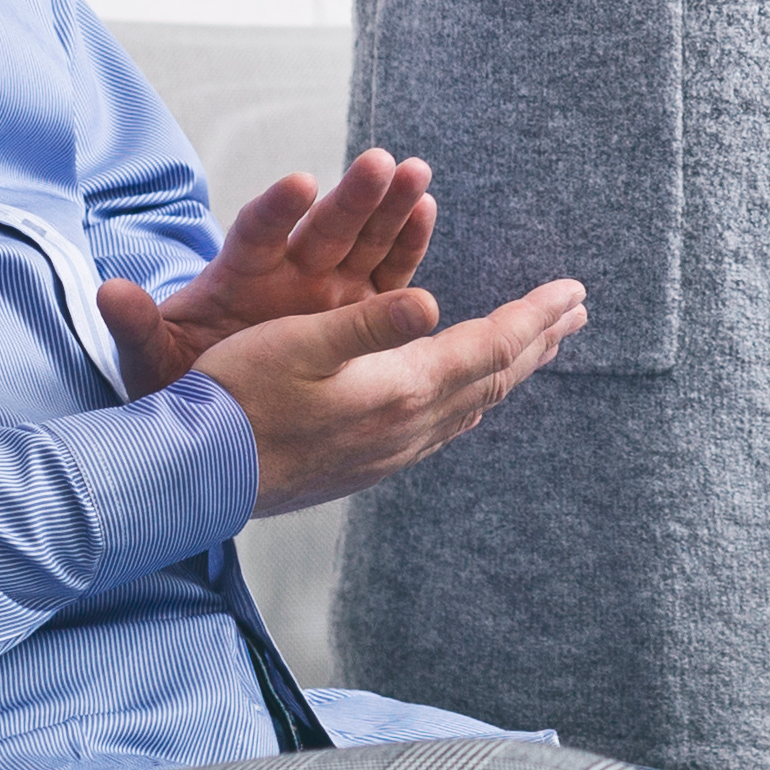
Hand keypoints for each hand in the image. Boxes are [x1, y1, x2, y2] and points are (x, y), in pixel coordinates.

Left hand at [101, 148, 439, 396]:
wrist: (217, 413)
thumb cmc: (179, 380)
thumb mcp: (151, 359)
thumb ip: (136, 327)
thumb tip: (110, 292)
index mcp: (237, 277)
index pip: (257, 234)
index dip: (277, 210)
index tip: (299, 185)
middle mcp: (286, 274)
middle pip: (321, 228)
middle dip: (351, 197)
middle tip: (379, 164)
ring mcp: (326, 288)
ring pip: (363, 240)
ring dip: (389, 206)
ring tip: (414, 173)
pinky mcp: (358, 310)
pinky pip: (388, 272)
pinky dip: (406, 242)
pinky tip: (425, 208)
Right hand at [201, 278, 588, 516]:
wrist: (195, 479)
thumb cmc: (238, 399)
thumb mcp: (300, 343)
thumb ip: (371, 324)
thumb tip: (434, 304)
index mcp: (402, 389)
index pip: (491, 347)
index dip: (535, 315)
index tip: (575, 290)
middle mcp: (409, 428)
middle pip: (494, 378)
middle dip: (537, 340)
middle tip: (574, 311)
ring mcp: (391, 453)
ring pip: (473, 406)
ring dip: (510, 369)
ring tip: (536, 345)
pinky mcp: (369, 465)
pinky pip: (444, 425)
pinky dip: (472, 396)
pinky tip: (468, 395)